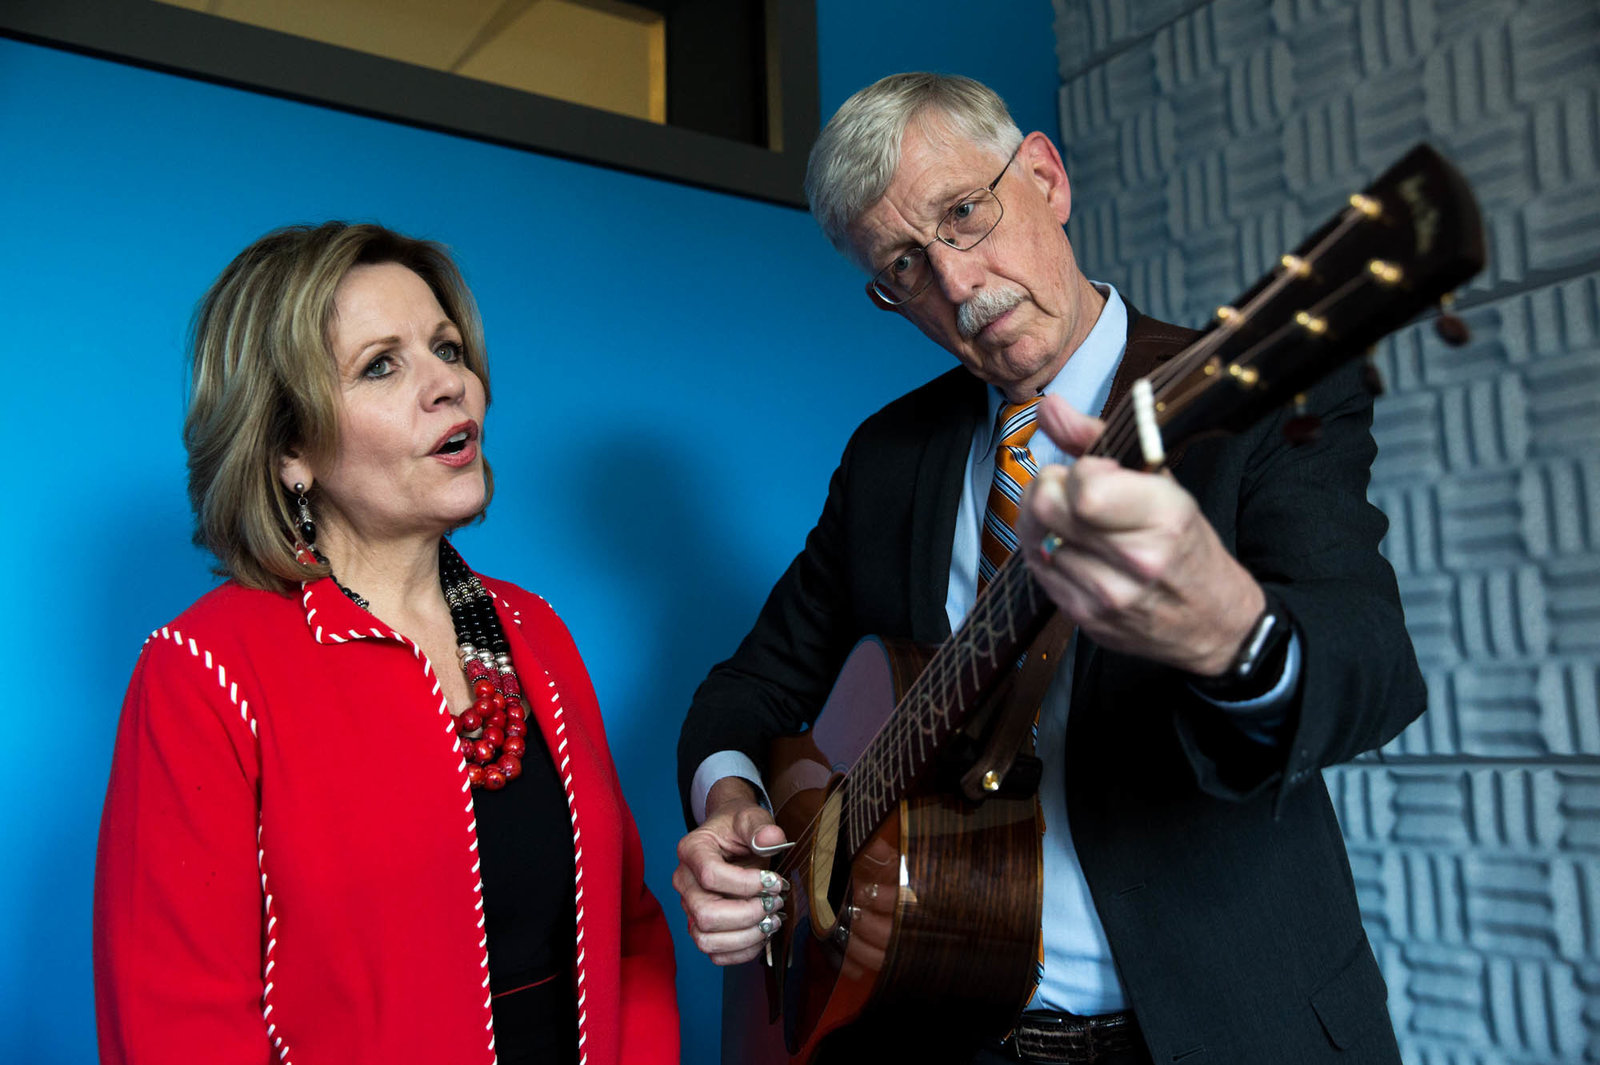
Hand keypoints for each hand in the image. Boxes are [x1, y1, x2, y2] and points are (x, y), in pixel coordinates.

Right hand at [671, 777, 789, 965]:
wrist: (730, 837)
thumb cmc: (738, 828)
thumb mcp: (750, 817)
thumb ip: (760, 826)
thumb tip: (771, 839)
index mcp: (692, 850)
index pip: (711, 876)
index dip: (746, 884)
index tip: (775, 881)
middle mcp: (684, 881)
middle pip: (706, 914)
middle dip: (747, 914)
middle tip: (775, 903)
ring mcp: (690, 906)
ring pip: (706, 939)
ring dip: (746, 937)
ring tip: (772, 922)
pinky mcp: (701, 925)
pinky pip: (714, 953)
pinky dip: (742, 951)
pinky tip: (762, 935)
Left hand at [1016, 395, 1264, 675]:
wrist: (1208, 619)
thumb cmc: (1183, 542)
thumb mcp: (1160, 481)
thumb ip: (1097, 438)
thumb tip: (1048, 405)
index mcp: (1165, 518)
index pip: (1085, 487)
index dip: (1080, 470)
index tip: (1097, 472)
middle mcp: (1136, 561)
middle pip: (1046, 506)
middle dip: (1050, 486)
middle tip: (1073, 490)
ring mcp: (1107, 594)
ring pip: (1033, 536)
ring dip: (1044, 520)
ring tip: (1074, 520)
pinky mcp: (1082, 616)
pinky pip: (1035, 567)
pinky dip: (1044, 549)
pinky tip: (1071, 547)